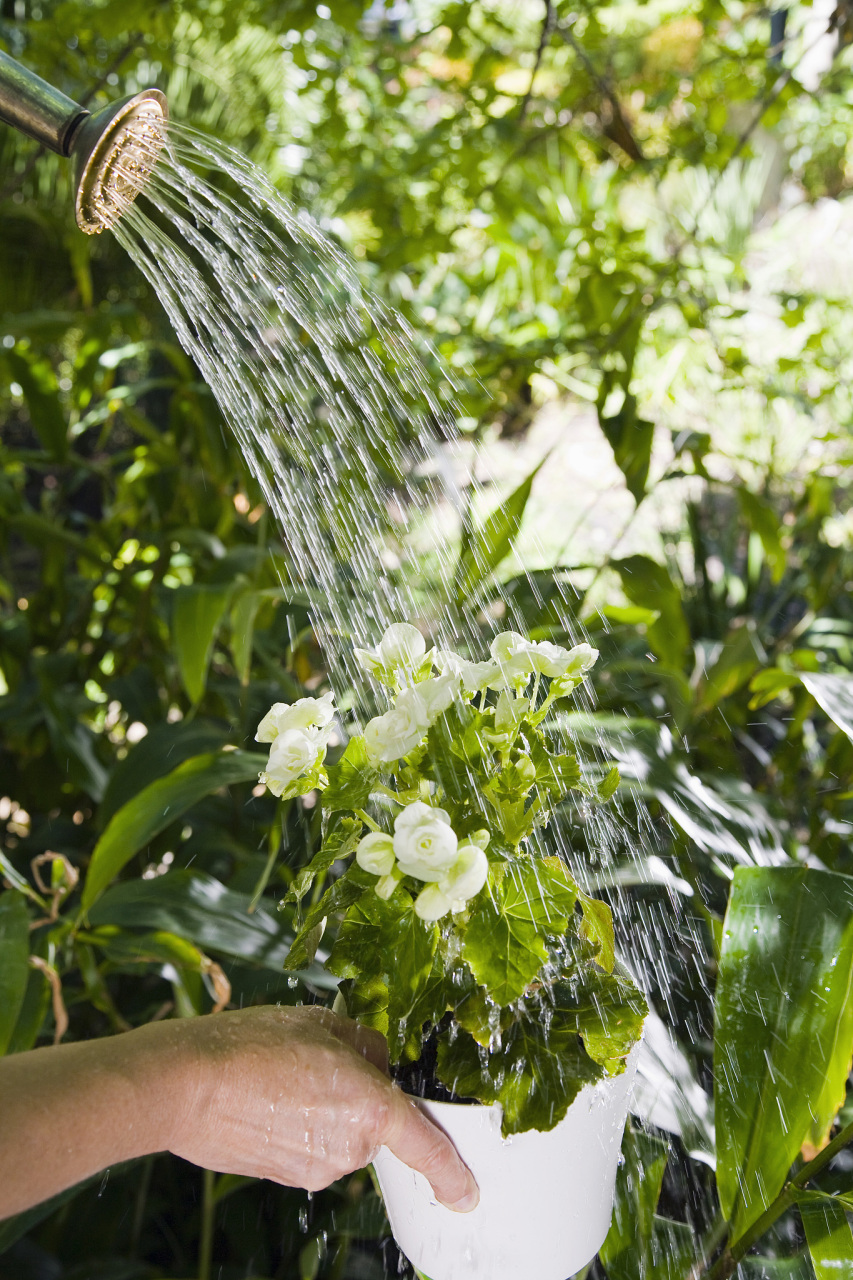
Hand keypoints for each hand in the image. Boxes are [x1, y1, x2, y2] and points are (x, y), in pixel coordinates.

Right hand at [163, 1004, 478, 1211]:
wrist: (188, 1085)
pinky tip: (268, 1101)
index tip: (466, 1193)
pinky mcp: (288, 1178)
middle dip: (357, 1097)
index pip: (426, 1146)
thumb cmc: (254, 1046)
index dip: (451, 1172)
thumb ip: (364, 1044)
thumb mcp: (322, 1023)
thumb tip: (377, 1061)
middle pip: (373, 1124)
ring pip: (340, 1136)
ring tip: (281, 1079)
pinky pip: (311, 1149)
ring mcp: (318, 1169)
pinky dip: (299, 1127)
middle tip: (315, 1063)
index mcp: (372, 1107)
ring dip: (325, 1111)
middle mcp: (351, 1147)